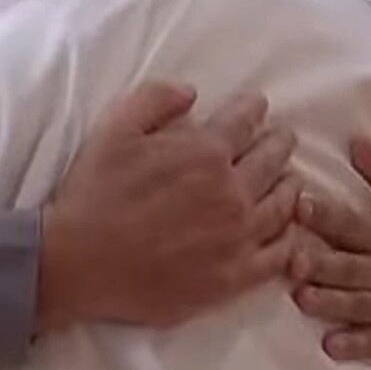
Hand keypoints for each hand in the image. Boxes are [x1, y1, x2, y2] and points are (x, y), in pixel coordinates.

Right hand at [38, 83, 299, 331]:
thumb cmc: (92, 194)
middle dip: (279, 144)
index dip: (253, 109)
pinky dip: (288, 240)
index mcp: (205, 153)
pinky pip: (276, 256)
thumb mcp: (113, 129)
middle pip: (271, 161)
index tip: (258, 105)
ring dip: (290, 187)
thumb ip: (155, 99)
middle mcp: (231, 193)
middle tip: (283, 138)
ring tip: (291, 181)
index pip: (244, 122)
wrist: (78, 263)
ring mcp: (237, 238)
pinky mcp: (232, 277)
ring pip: (282, 207)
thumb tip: (192, 92)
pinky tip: (288, 233)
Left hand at [290, 138, 370, 363]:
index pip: (353, 224)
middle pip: (352, 267)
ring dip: (332, 303)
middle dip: (324, 265)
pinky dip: (357, 346)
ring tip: (303, 299)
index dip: (327, 215)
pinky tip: (332, 347)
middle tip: (293, 262)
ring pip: (361, 305)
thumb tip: (356, 139)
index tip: (301, 204)